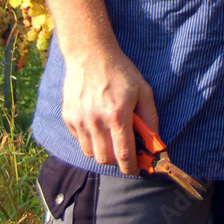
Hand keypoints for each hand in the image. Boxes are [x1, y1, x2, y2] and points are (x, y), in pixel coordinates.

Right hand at [62, 46, 158, 174]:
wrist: (90, 54)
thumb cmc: (120, 71)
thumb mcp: (143, 89)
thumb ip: (150, 117)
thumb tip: (154, 141)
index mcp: (118, 115)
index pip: (124, 154)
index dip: (131, 167)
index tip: (136, 169)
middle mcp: (96, 121)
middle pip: (106, 159)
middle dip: (117, 160)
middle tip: (125, 151)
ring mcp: (79, 120)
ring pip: (90, 153)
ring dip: (103, 151)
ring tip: (111, 136)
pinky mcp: (68, 117)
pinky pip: (80, 140)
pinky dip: (90, 140)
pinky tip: (97, 125)